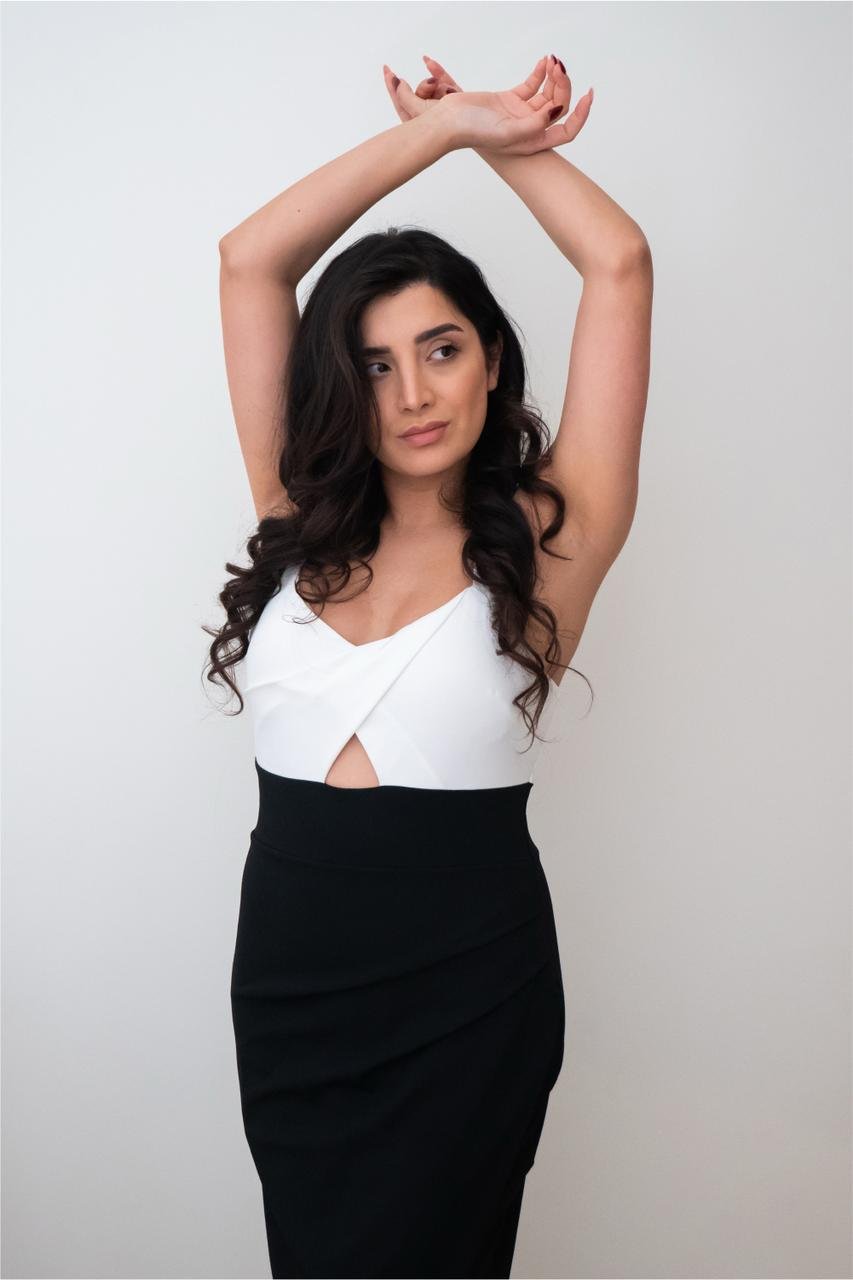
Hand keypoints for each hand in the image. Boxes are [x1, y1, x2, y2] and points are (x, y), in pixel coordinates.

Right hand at [381, 54, 592, 154]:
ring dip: (553, 77)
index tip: (587, 94)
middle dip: (563, 86)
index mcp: (533, 142)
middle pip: (558, 106)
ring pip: (547, 94)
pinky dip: (540, 73)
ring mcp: (521, 114)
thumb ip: (535, 124)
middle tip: (558, 66)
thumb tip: (556, 110)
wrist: (450, 122)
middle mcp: (530, 129)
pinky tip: (544, 62)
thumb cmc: (475, 133)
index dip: (581, 114)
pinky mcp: (511, 100)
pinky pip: (532, 85)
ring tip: (552, 61)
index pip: (567, 130)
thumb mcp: (509, 132)